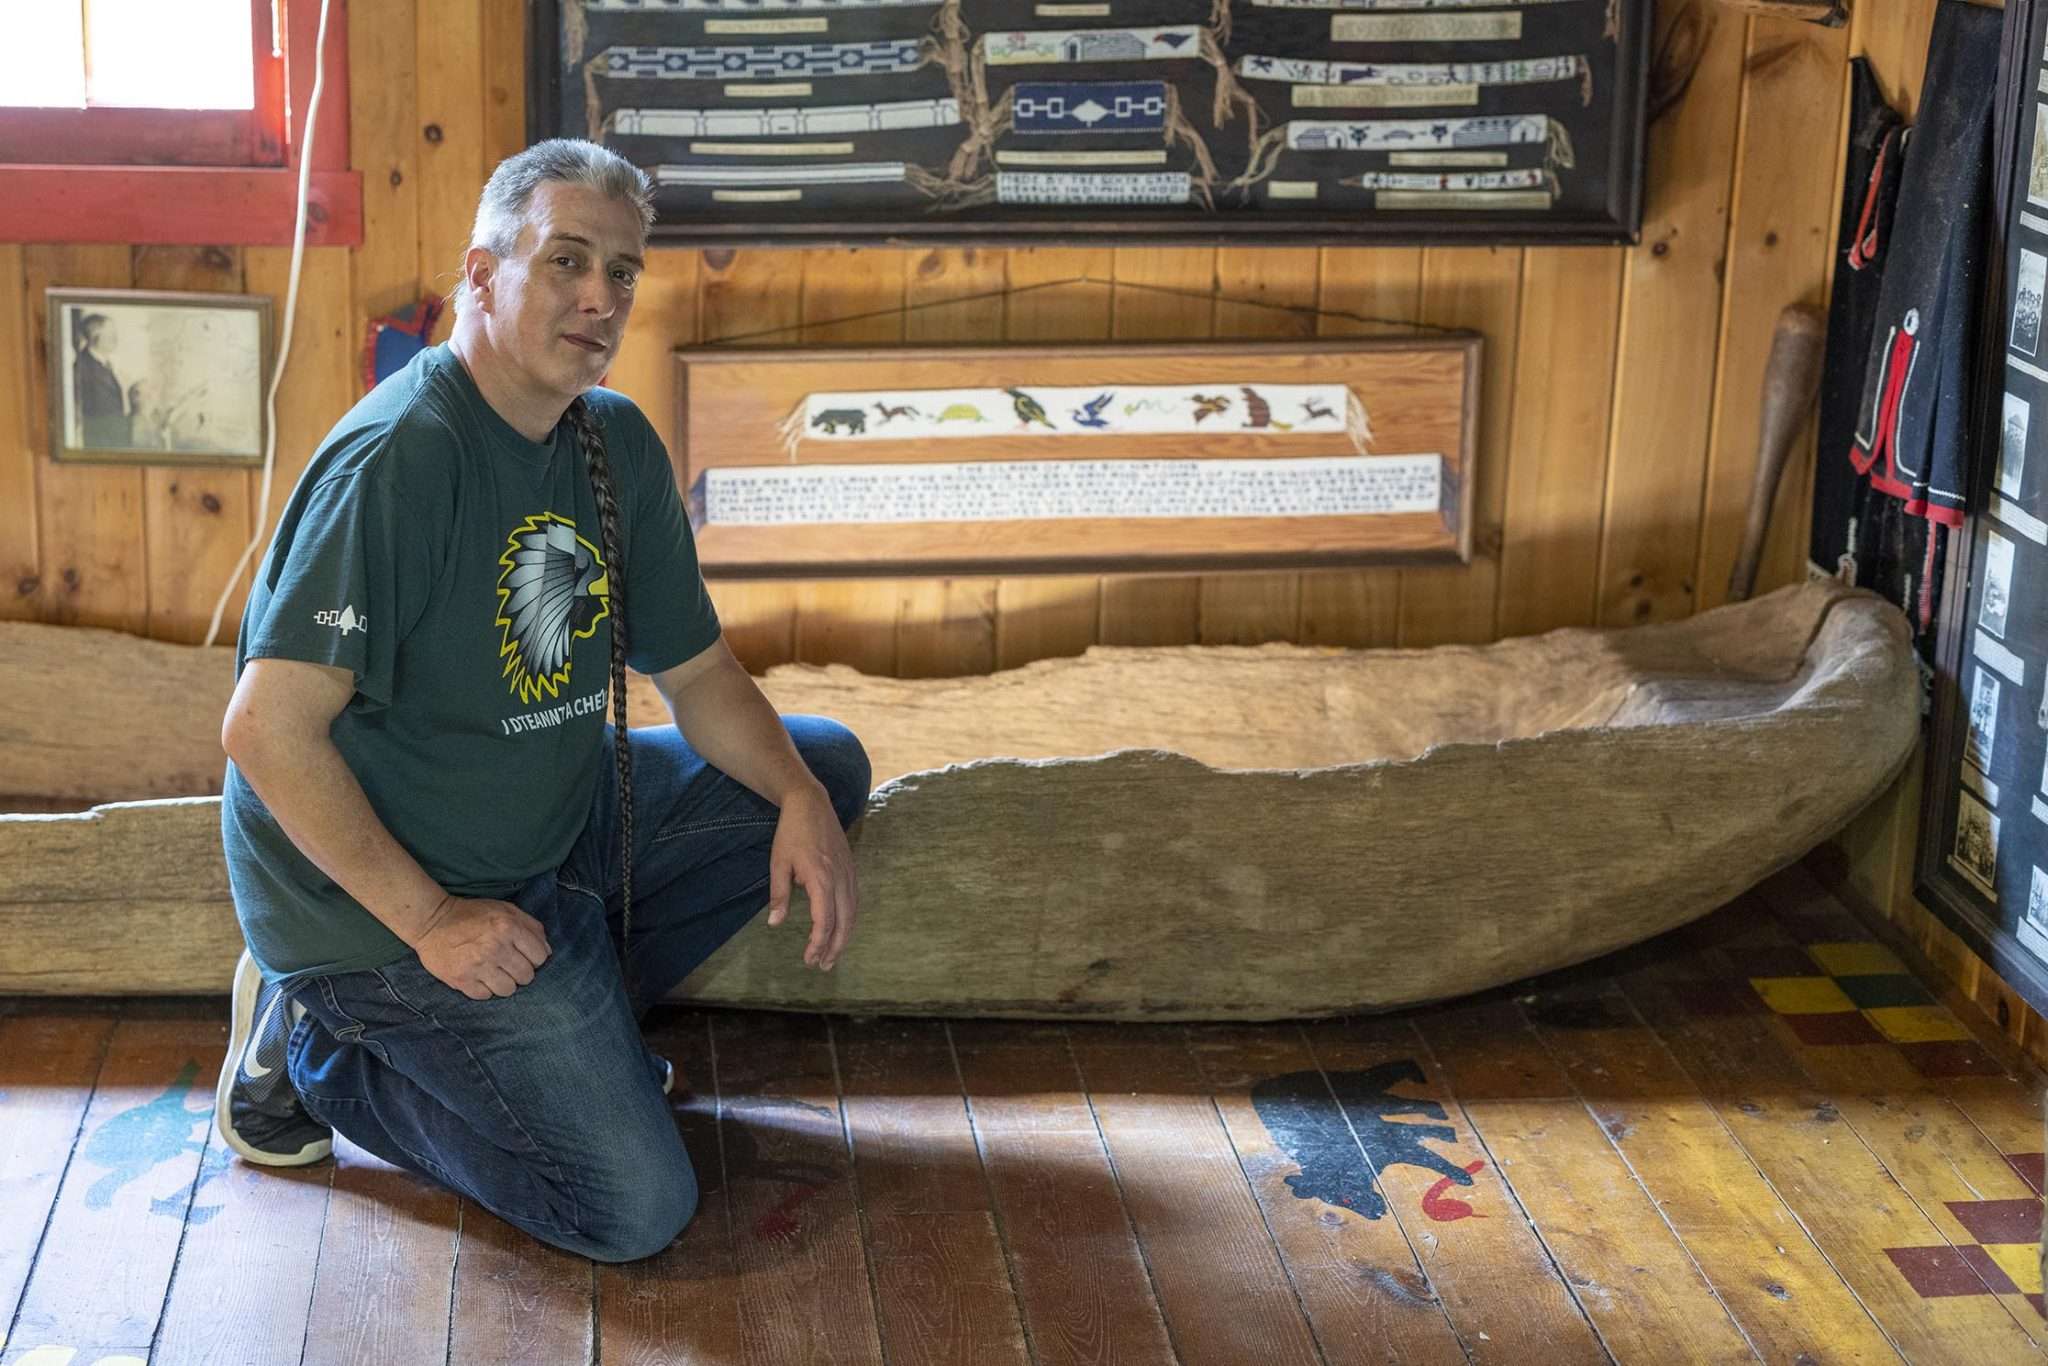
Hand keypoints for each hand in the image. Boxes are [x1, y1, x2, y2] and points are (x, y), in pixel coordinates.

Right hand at [412, 895, 551, 999]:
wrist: (431, 921)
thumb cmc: (471, 914)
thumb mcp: (505, 909)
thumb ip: (530, 926)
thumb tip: (547, 951)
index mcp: (509, 927)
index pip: (541, 956)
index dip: (535, 958)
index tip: (525, 956)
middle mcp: (496, 948)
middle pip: (526, 976)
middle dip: (521, 972)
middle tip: (508, 965)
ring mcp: (478, 966)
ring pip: (508, 990)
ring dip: (504, 983)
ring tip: (494, 973)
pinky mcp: (461, 980)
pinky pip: (485, 996)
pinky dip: (484, 989)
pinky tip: (479, 977)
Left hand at [763, 783, 858, 970]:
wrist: (811, 803)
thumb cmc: (791, 832)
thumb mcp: (778, 863)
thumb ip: (778, 894)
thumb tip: (775, 923)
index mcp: (821, 878)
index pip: (824, 921)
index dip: (818, 943)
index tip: (809, 959)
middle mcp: (839, 878)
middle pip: (843, 922)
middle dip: (835, 947)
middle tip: (823, 966)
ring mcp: (848, 873)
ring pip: (852, 912)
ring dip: (844, 936)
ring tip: (833, 954)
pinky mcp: (851, 868)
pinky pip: (855, 900)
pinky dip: (850, 919)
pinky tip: (842, 928)